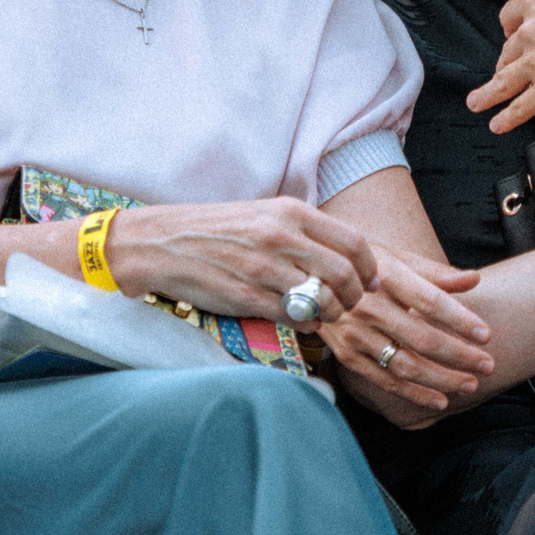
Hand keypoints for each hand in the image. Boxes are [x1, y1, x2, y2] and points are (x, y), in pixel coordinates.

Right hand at [106, 198, 379, 322]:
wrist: (163, 243)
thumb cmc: (219, 230)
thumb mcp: (265, 215)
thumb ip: (306, 233)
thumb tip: (350, 260)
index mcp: (290, 211)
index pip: (353, 242)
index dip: (369, 268)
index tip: (371, 283)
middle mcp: (280, 236)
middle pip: (344, 275)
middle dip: (354, 297)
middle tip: (348, 304)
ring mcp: (263, 268)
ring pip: (322, 300)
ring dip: (331, 314)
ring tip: (323, 314)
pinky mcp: (246, 296)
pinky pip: (293, 317)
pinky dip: (305, 323)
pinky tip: (299, 319)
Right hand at [321, 246, 493, 417]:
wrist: (312, 279)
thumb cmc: (367, 267)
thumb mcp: (396, 258)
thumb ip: (436, 273)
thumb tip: (474, 278)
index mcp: (386, 276)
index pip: (430, 302)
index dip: (460, 320)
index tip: (487, 335)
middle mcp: (369, 305)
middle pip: (422, 338)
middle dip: (460, 356)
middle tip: (488, 365)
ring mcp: (355, 333)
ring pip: (405, 365)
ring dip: (442, 380)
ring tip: (470, 384)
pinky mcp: (347, 355)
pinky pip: (385, 381)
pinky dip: (414, 394)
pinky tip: (439, 400)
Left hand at [466, 0, 534, 133]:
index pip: (508, 14)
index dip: (511, 27)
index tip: (512, 35)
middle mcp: (532, 33)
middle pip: (507, 50)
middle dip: (509, 61)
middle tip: (515, 69)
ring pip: (502, 82)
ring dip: (486, 95)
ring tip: (476, 103)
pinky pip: (518, 107)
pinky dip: (505, 118)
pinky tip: (497, 123)